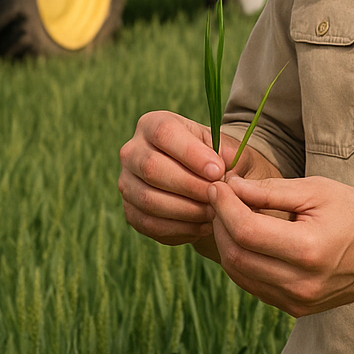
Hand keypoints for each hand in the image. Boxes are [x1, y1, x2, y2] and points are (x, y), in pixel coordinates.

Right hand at [118, 111, 224, 245]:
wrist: (204, 182)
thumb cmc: (215, 159)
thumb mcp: (225, 149)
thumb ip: (227, 155)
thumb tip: (223, 170)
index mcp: (152, 124)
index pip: (164, 133)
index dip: (191, 153)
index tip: (218, 171)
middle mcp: (132, 151)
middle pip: (151, 167)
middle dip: (190, 185)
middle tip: (217, 196)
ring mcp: (127, 182)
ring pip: (149, 199)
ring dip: (186, 210)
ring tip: (214, 212)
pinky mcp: (130, 211)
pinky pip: (149, 223)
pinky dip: (179, 228)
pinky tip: (202, 225)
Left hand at [209, 174, 353, 316]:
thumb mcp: (317, 190)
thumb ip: (270, 191)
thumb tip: (230, 187)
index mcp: (308, 250)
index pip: (246, 231)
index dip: (224, 205)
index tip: (217, 185)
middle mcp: (300, 283)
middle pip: (236, 254)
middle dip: (219, 222)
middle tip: (219, 197)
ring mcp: (297, 301)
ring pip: (238, 273)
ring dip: (226, 242)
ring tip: (229, 215)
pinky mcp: (295, 308)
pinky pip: (253, 285)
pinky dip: (241, 260)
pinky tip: (245, 238)